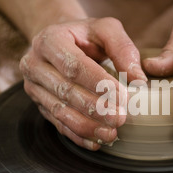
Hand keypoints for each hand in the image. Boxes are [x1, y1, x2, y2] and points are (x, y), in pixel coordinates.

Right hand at [20, 17, 146, 150]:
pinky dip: (77, 135)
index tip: (123, 96)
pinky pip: (57, 123)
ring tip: (111, 134)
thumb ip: (123, 49)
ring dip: (87, 126)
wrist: (61, 41)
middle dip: (95, 108)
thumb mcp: (106, 30)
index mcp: (49, 40)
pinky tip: (95, 143)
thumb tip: (138, 81)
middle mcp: (35, 63)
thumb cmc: (87, 36)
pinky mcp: (39, 104)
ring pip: (59, 110)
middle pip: (65, 91)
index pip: (74, 66)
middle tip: (120, 119)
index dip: (99, 84)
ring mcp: (34, 86)